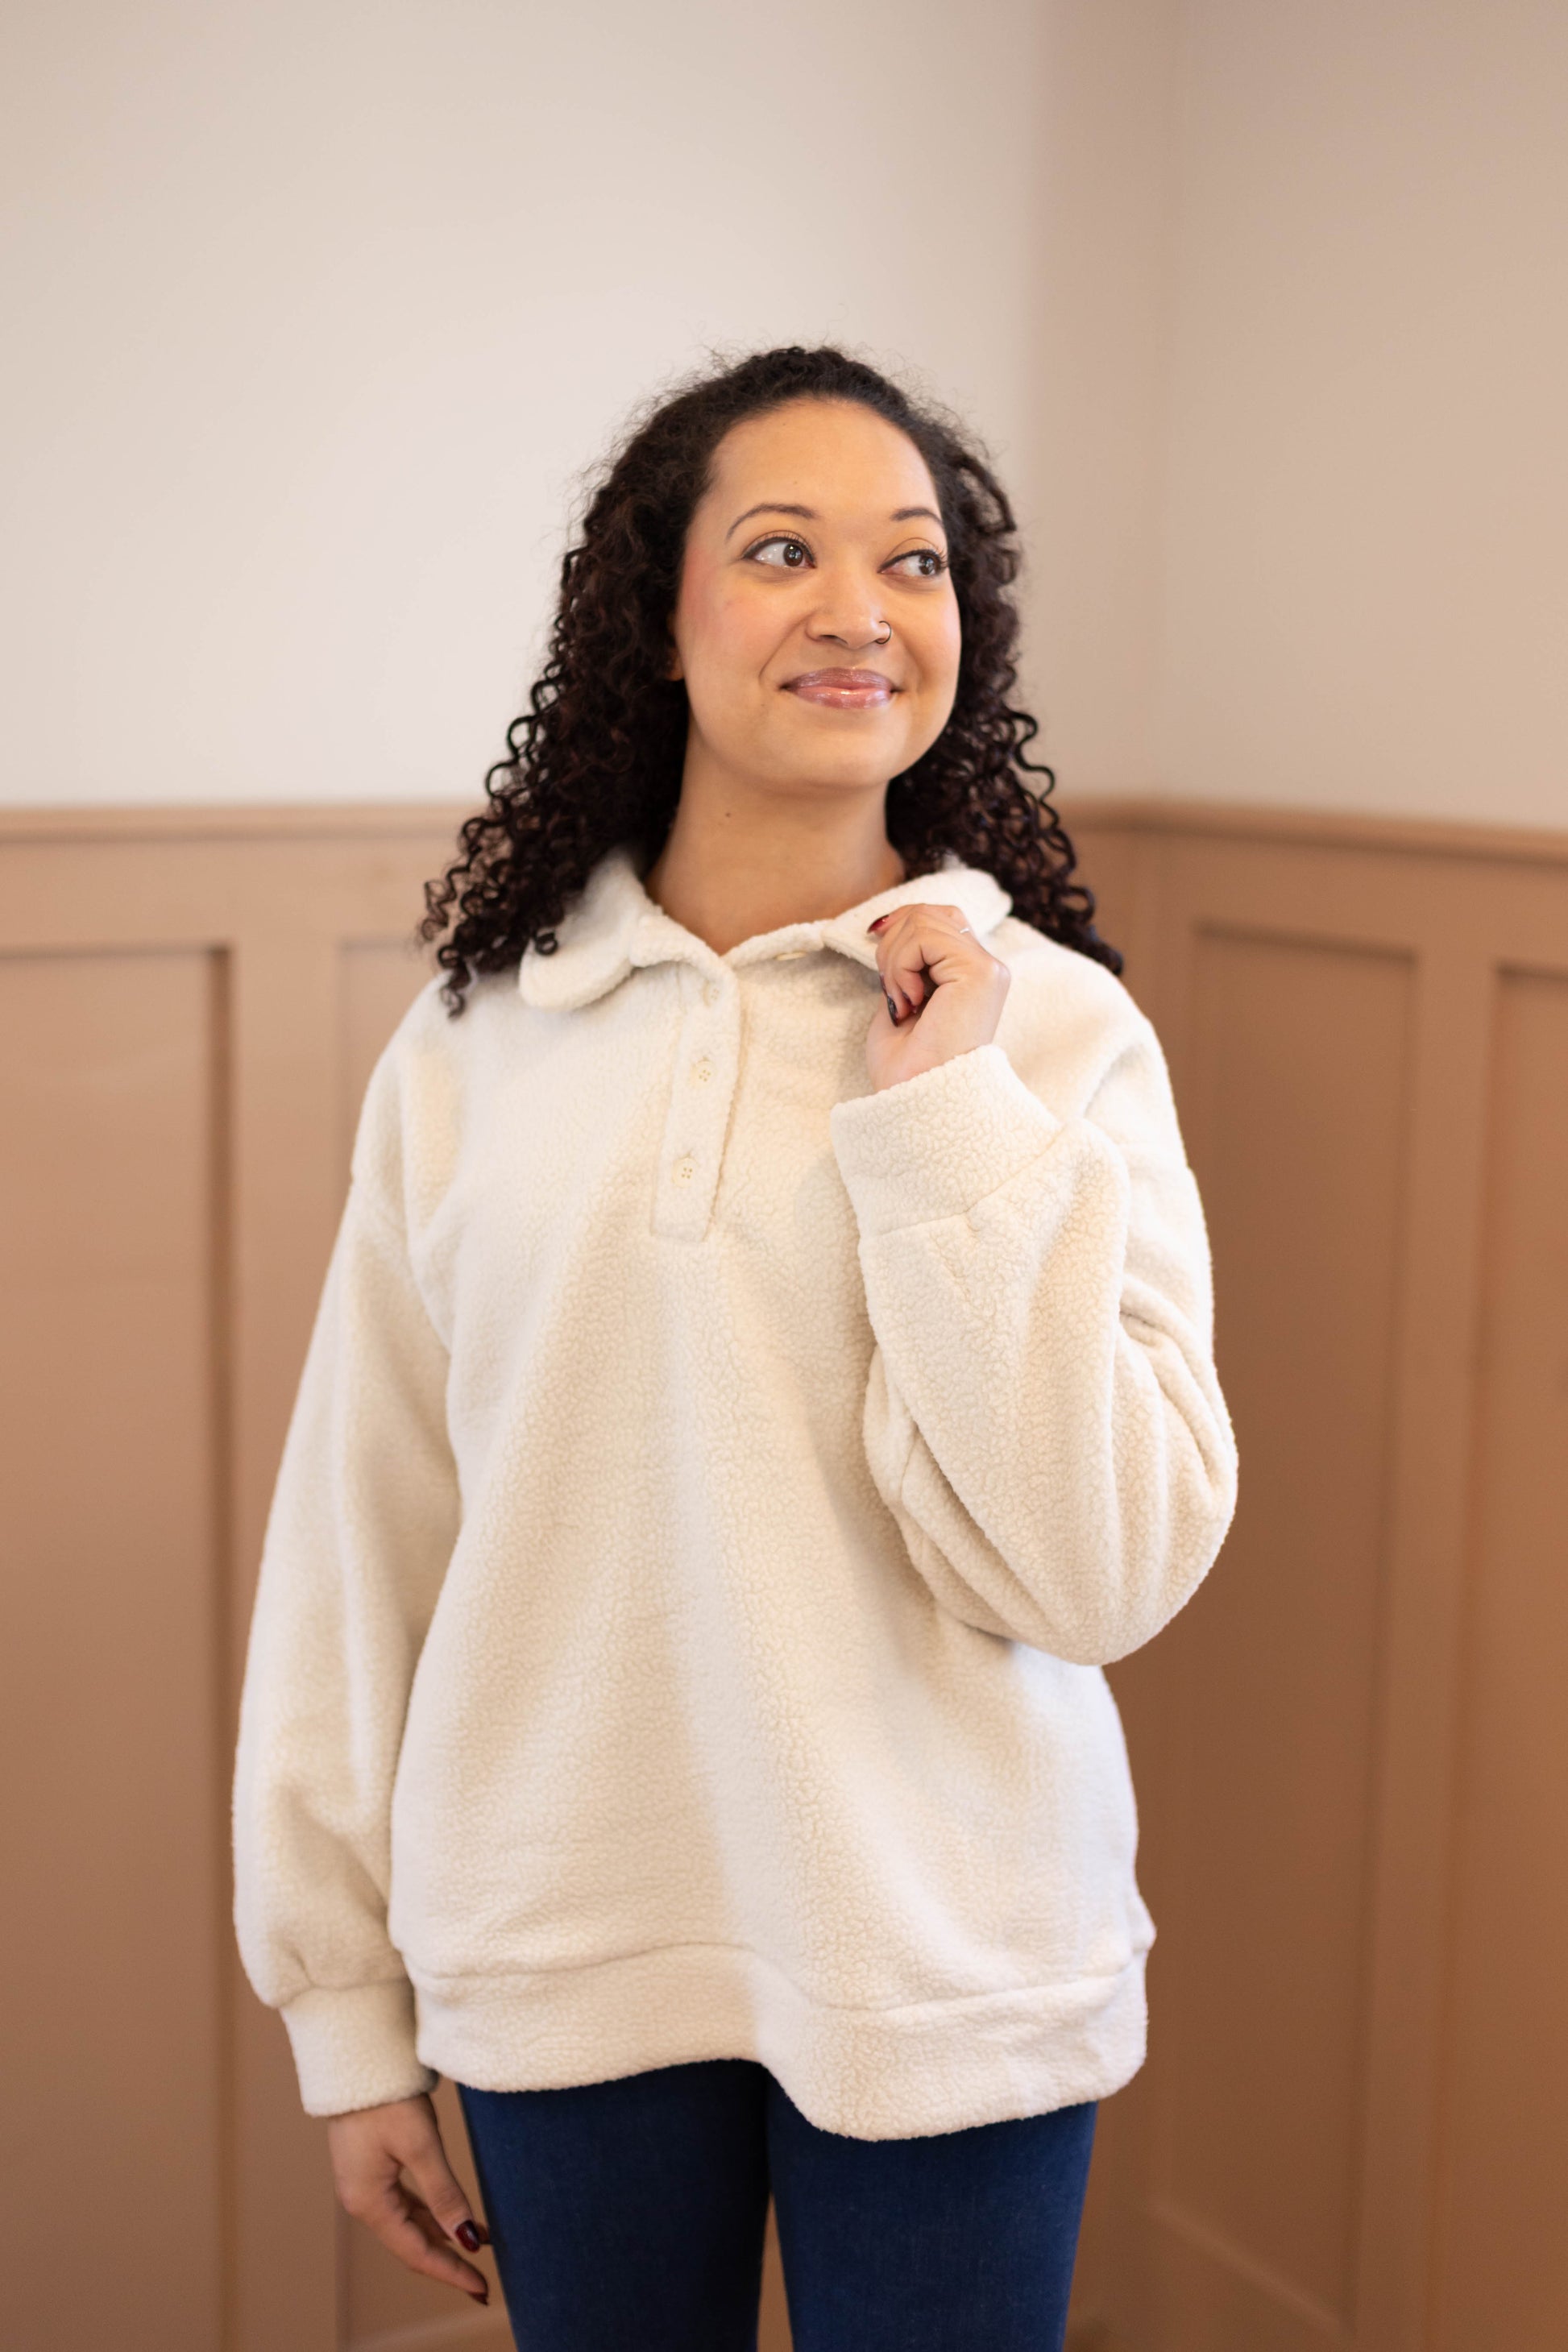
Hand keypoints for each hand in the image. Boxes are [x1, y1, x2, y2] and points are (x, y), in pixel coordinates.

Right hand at [326, 2091, 490, 2304]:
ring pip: (409, 2224)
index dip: (450, 2273)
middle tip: (482, 2284)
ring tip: (479, 2248)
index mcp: (369, 2202)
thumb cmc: (386, 2099)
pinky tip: (453, 2219)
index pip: (416, 2252)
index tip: (481, 2289)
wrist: (354, 2060)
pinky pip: (404, 2204)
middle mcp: (363, 2201)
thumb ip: (445, 2195)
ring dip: (442, 2238)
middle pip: (411, 2244)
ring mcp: (365, 2185)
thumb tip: (468, 2240)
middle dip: (448, 2263)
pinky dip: (431, 2215)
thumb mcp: (421, 2146)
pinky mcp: (372, 2168)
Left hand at [864, 902, 1009, 1091]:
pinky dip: (901, 966)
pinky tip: (909, 1002)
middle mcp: (987, 969)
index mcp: (971, 977)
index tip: (878, 961)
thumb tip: (886, 927)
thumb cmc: (905, 1068)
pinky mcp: (980, 972)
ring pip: (924, 921)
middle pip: (932, 912)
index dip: (901, 927)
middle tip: (889, 989)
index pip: (939, 920)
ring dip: (894, 959)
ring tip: (899, 1000)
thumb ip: (904, 965)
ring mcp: (987, 969)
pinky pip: (925, 937)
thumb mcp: (899, 1001)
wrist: (914, 1102)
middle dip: (894, 941)